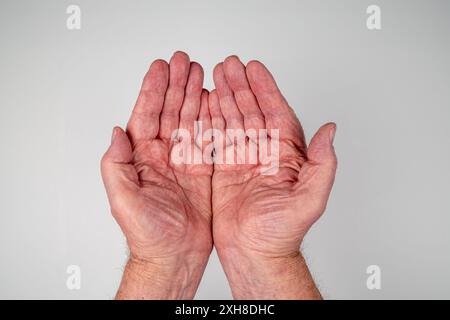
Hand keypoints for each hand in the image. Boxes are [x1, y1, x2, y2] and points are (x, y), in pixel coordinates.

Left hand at [101, 52, 212, 298]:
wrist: (174, 255)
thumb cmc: (148, 234)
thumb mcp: (123, 200)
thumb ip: (116, 165)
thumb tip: (115, 133)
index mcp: (142, 158)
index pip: (146, 115)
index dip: (153, 90)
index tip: (160, 68)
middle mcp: (162, 155)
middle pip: (169, 111)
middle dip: (176, 84)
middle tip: (183, 61)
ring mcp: (183, 161)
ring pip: (189, 119)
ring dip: (193, 94)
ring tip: (199, 72)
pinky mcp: (202, 170)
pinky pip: (207, 137)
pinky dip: (211, 117)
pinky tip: (212, 101)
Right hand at [210, 56, 336, 298]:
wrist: (254, 254)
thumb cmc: (282, 233)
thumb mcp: (310, 199)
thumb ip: (322, 164)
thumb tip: (330, 131)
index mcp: (287, 156)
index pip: (276, 113)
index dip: (266, 90)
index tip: (254, 69)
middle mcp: (265, 153)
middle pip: (253, 110)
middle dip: (241, 86)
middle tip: (230, 64)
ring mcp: (244, 159)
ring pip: (234, 119)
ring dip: (226, 96)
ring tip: (217, 74)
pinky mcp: (224, 169)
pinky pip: (218, 138)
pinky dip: (212, 118)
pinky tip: (207, 101)